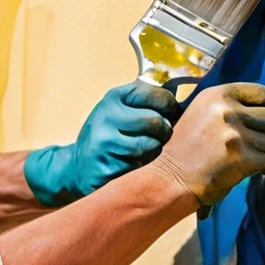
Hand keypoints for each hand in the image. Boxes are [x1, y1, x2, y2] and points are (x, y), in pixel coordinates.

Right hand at [25, 80, 180, 206]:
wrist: (77, 166)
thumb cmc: (108, 136)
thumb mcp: (121, 110)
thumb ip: (147, 103)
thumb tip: (187, 103)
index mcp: (114, 97)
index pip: (157, 95)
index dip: (170, 106)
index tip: (170, 113)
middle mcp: (106, 116)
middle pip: (156, 122)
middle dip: (164, 132)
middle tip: (160, 137)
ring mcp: (104, 143)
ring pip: (151, 147)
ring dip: (155, 152)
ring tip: (146, 152)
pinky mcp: (105, 167)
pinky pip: (140, 168)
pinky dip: (143, 169)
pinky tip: (134, 166)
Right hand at [150, 83, 264, 205]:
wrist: (170, 178)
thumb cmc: (185, 148)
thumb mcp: (202, 114)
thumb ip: (229, 106)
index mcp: (217, 94)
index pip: (264, 94)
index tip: (256, 121)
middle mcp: (227, 110)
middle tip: (254, 143)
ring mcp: (235, 134)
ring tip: (244, 156)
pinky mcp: (242, 158)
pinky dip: (259, 167)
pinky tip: (241, 168)